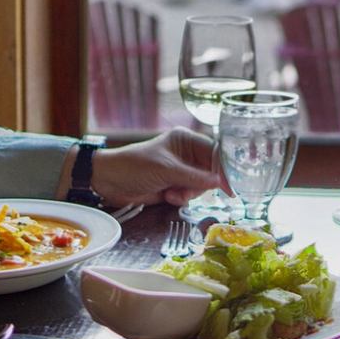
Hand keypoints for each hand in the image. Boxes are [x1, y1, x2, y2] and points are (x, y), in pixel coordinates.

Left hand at [92, 127, 220, 206]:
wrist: (108, 182)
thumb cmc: (135, 166)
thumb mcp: (167, 170)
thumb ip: (195, 177)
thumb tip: (221, 182)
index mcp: (186, 140)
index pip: (215, 152)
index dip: (224, 168)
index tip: (231, 186)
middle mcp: (186, 154)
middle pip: (211, 172)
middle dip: (201, 184)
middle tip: (189, 189)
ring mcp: (180, 171)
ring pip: (201, 186)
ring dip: (189, 192)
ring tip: (173, 193)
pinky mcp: (174, 186)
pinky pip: (190, 195)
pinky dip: (181, 198)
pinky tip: (168, 196)